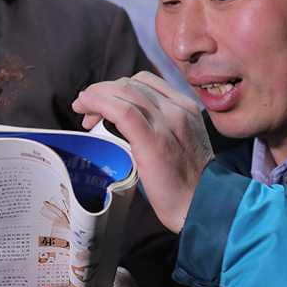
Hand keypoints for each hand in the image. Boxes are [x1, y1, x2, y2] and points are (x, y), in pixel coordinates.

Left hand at [73, 71, 212, 232]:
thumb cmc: (187, 184)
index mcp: (186, 108)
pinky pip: (121, 110)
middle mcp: (178, 109)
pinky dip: (99, 103)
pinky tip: (86, 106)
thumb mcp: (181, 143)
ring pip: (124, 91)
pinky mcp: (153, 139)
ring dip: (96, 95)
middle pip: (131, 84)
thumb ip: (161, 128)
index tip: (103, 101)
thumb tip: (127, 127)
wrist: (203, 204)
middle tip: (87, 110)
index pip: (146, 82)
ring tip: (83, 110)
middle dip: (103, 91)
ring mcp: (167, 122)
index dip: (118, 87)